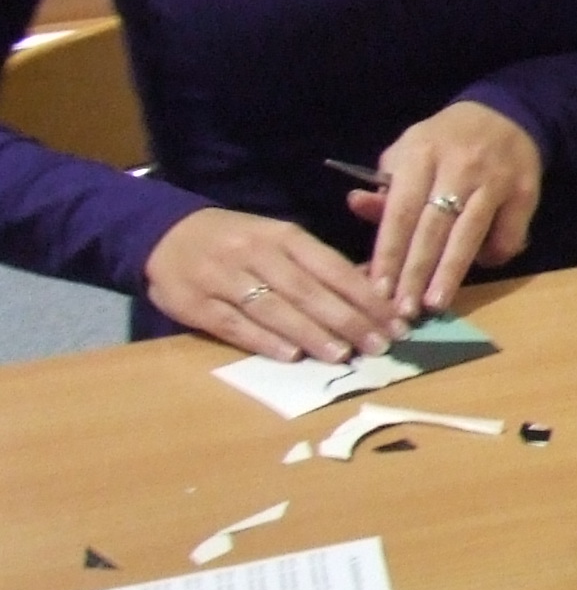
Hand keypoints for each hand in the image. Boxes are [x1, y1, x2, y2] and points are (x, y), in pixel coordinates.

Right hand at [144, 207, 400, 361]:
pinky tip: (290, 355)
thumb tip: (372, 292)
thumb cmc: (239, 242)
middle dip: (348, 318)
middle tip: (380, 345)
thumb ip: (319, 265)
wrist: (166, 234)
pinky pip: (234, 323)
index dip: (366, 296)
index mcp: (283, 236)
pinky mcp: (195, 302)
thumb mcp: (279, 240)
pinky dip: (263, 340)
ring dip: (311, 332)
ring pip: (274, 307)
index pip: (332, 267)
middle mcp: (255, 253)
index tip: (396, 321)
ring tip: (343, 355)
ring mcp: (223, 277)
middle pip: (307, 289)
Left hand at [352, 99, 542, 317]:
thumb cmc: (445, 141)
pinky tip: (480, 265)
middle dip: (416, 272)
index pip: (400, 211)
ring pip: (469, 235)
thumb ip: (386, 186)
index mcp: (421, 153)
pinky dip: (492, 255)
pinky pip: (507, 234)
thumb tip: (357, 207)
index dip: (389, 252)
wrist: (507, 115)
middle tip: (403, 309)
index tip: (378, 288)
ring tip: (434, 304)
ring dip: (450, 273)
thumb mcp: (409, 152)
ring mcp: (495, 180)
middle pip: (432, 228)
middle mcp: (458, 166)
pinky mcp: (525, 192)